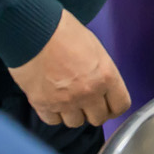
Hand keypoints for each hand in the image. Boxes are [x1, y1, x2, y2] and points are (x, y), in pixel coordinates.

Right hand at [9, 11, 130, 126]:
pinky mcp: (43, 104)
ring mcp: (65, 101)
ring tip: (66, 98)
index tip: (108, 104)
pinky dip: (53, 113)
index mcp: (106, 77)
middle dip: (93, 111)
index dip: (114, 106)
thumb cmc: (64, 33)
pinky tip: (51, 99)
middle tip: (86, 101)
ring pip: (75, 122)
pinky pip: (53, 120)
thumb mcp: (96, 48)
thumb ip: (102, 72)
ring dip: (72, 113)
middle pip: (98, 119)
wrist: (33, 31)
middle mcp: (88, 93)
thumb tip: (101, 85)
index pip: (120, 106)